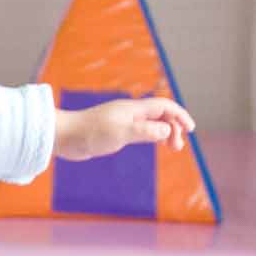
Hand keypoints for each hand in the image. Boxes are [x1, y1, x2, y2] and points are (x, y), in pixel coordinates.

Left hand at [52, 95, 196, 160]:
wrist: (65, 136)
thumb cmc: (90, 134)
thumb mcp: (121, 134)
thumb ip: (144, 132)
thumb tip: (166, 131)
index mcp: (133, 109)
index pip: (164, 107)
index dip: (180, 116)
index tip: (191, 129)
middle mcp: (130, 112)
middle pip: (161, 115)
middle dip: (174, 128)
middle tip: (178, 148)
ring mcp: (123, 121)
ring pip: (152, 123)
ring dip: (165, 133)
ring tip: (172, 148)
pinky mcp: (115, 131)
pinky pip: (141, 130)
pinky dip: (153, 136)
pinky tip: (153, 144)